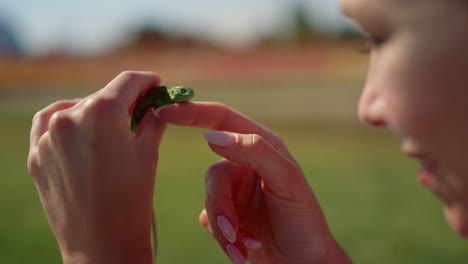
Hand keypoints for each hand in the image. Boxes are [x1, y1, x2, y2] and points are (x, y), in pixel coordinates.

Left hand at [27, 71, 165, 263]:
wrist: (102, 245)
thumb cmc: (132, 199)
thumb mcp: (148, 153)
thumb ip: (152, 120)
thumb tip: (157, 105)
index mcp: (101, 112)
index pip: (128, 82)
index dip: (146, 80)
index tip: (155, 83)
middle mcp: (69, 117)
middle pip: (102, 96)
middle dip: (124, 100)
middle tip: (141, 108)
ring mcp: (48, 137)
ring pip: (75, 108)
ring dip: (94, 111)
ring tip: (111, 125)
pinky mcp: (36, 156)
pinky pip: (48, 125)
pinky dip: (64, 120)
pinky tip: (80, 128)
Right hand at [155, 102, 351, 263]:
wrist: (301, 263)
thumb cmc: (303, 219)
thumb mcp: (286, 180)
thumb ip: (254, 151)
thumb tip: (211, 136)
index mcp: (260, 145)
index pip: (221, 119)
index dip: (191, 112)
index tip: (163, 110)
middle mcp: (244, 164)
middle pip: (213, 175)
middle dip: (222, 208)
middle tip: (234, 232)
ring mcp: (234, 191)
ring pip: (209, 201)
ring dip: (225, 229)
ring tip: (245, 247)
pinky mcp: (226, 215)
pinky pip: (208, 221)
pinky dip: (225, 239)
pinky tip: (245, 249)